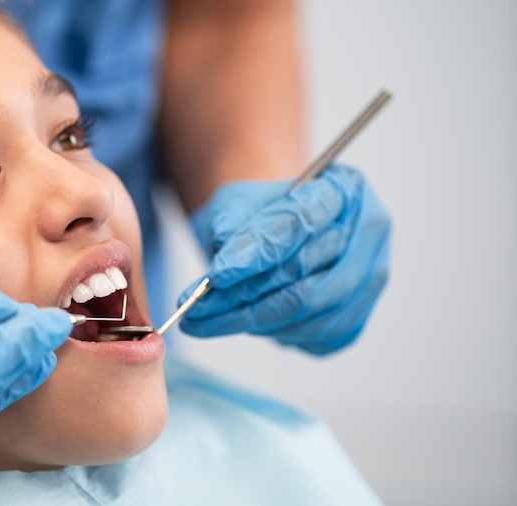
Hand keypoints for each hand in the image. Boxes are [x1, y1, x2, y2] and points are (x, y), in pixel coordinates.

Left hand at [179, 164, 390, 353]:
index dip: (258, 251)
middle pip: (305, 271)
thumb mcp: (233, 202)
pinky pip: (310, 334)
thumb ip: (228, 223)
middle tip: (196, 307)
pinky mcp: (354, 319)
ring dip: (249, 319)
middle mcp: (368, 232)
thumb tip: (227, 264)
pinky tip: (237, 322)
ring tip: (203, 318)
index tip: (217, 275)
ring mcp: (369, 278)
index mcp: (344, 187)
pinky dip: (269, 331)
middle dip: (243, 293)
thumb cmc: (255, 213)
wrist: (272, 235)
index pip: (301, 221)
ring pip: (308, 309)